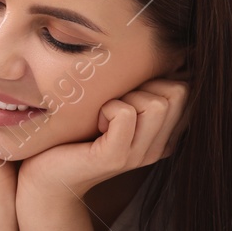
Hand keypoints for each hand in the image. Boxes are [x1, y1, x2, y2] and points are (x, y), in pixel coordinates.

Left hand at [17, 78, 188, 202]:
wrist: (45, 175)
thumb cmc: (74, 134)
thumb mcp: (112, 108)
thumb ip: (138, 89)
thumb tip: (161, 54)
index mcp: (162, 135)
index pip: (186, 90)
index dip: (156, 80)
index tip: (125, 95)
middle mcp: (157, 147)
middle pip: (178, 92)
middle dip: (143, 86)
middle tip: (112, 104)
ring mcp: (138, 155)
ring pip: (157, 103)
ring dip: (124, 98)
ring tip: (102, 115)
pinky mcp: (115, 157)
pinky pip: (126, 114)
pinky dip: (107, 108)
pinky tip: (94, 123)